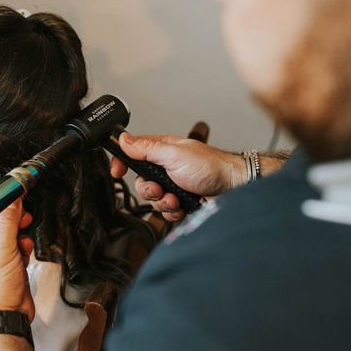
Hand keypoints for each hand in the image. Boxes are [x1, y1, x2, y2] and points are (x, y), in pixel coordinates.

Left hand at [0, 199, 34, 319]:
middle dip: (14, 219)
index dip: (2, 200)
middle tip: (24, 217)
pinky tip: (24, 255)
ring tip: (22, 244)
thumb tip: (11, 199)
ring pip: (11, 231)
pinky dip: (24, 247)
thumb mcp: (1, 251)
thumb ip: (7, 222)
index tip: (18, 189)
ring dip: (20, 235)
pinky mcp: (7, 262)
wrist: (5, 319)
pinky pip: (18, 244)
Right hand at [111, 132, 245, 220]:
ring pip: (153, 199)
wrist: (233, 187)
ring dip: (163, 201)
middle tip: (160, 188)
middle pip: (141, 181)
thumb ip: (147, 148)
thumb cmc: (210, 166)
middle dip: (149, 189)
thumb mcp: (174, 154)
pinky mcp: (180, 201)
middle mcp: (166, 167)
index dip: (122, 162)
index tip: (117, 171)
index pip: (133, 153)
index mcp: (162, 150)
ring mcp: (173, 185)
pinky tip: (183, 205)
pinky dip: (173, 211)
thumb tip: (124, 139)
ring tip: (177, 198)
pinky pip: (165, 211)